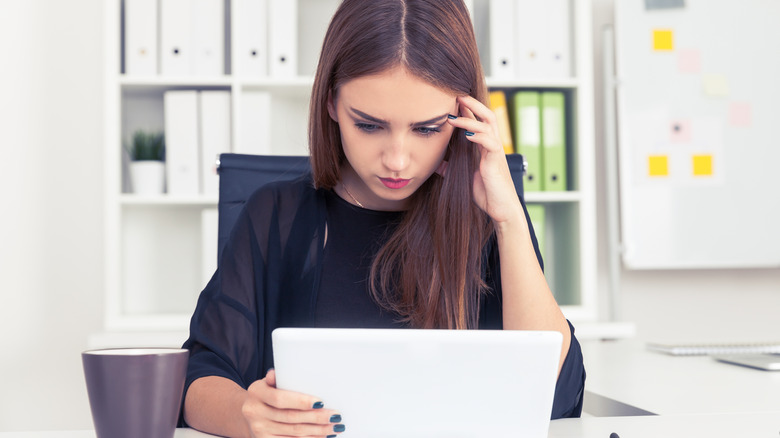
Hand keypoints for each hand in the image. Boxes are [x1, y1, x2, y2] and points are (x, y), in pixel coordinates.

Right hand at [242, 369, 344, 437]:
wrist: (250, 412)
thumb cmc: (267, 393)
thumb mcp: (269, 382)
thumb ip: (278, 377)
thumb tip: (279, 372)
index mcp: (256, 392)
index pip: (280, 399)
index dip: (301, 402)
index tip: (321, 402)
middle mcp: (254, 412)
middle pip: (290, 417)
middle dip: (316, 418)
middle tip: (336, 416)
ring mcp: (258, 429)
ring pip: (293, 432)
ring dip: (317, 431)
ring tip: (334, 427)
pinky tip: (322, 437)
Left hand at [446, 95, 522, 224]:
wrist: (501, 210)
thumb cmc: (487, 194)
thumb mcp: (463, 178)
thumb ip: (451, 168)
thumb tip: (437, 163)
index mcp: (485, 147)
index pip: (478, 121)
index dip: (467, 110)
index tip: (452, 101)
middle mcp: (492, 145)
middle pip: (487, 115)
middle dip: (473, 104)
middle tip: (457, 95)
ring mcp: (495, 152)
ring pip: (488, 126)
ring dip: (470, 120)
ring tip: (453, 117)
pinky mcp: (496, 162)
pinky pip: (490, 143)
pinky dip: (478, 136)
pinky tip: (466, 135)